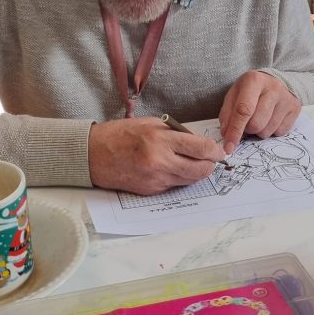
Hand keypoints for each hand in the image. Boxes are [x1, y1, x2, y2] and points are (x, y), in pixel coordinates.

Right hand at [88, 117, 225, 193]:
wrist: (94, 155)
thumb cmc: (120, 134)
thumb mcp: (150, 124)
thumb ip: (175, 133)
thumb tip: (197, 142)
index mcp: (160, 140)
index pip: (201, 148)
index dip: (215, 150)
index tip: (219, 150)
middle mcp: (160, 162)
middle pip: (201, 169)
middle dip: (211, 164)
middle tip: (213, 159)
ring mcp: (156, 179)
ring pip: (190, 180)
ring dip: (197, 172)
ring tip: (196, 162)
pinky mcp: (151, 191)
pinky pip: (174, 186)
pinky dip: (180, 177)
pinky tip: (175, 168)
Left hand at [219, 71, 300, 152]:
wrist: (274, 81)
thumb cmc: (250, 90)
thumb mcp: (234, 95)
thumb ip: (227, 114)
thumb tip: (226, 136)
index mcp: (254, 80)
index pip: (243, 110)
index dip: (235, 131)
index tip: (229, 147)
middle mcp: (273, 88)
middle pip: (256, 124)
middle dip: (247, 129)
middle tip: (247, 122)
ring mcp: (286, 98)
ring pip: (267, 131)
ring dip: (259, 131)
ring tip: (259, 118)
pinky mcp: (295, 108)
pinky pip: (279, 133)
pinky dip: (271, 131)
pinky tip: (270, 119)